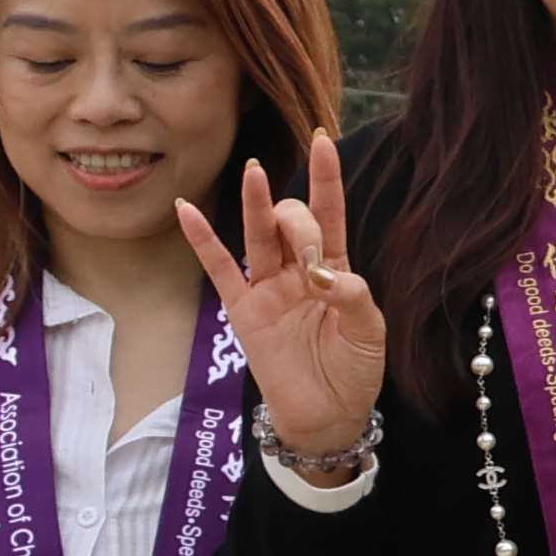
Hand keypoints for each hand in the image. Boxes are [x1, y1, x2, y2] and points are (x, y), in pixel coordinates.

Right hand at [172, 134, 385, 461]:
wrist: (328, 415)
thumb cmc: (354, 370)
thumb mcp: (369, 332)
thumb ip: (353, 297)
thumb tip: (324, 275)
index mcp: (336, 270)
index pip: (331, 214)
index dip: (326, 179)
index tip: (322, 140)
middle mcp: (298, 271)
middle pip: (293, 223)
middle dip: (302, 226)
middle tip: (312, 259)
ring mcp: (267, 287)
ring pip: (259, 237)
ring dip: (257, 206)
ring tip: (254, 173)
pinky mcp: (243, 309)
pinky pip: (219, 269)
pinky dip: (202, 240)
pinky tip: (186, 209)